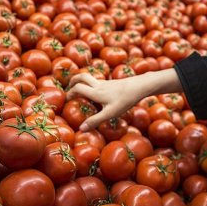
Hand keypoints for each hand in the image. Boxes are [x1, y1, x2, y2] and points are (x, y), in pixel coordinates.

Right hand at [66, 68, 182, 130]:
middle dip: (73, 80)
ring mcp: (106, 83)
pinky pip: (98, 82)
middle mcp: (99, 85)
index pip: (77, 88)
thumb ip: (95, 121)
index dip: (70, 93)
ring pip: (91, 78)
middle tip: (69, 87)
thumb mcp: (110, 113)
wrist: (139, 87)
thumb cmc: (125, 100)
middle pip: (82, 76)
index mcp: (95, 92)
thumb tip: (81, 129)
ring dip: (83, 82)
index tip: (66, 100)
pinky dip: (93, 85)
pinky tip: (98, 95)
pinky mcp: (113, 83)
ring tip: (81, 91)